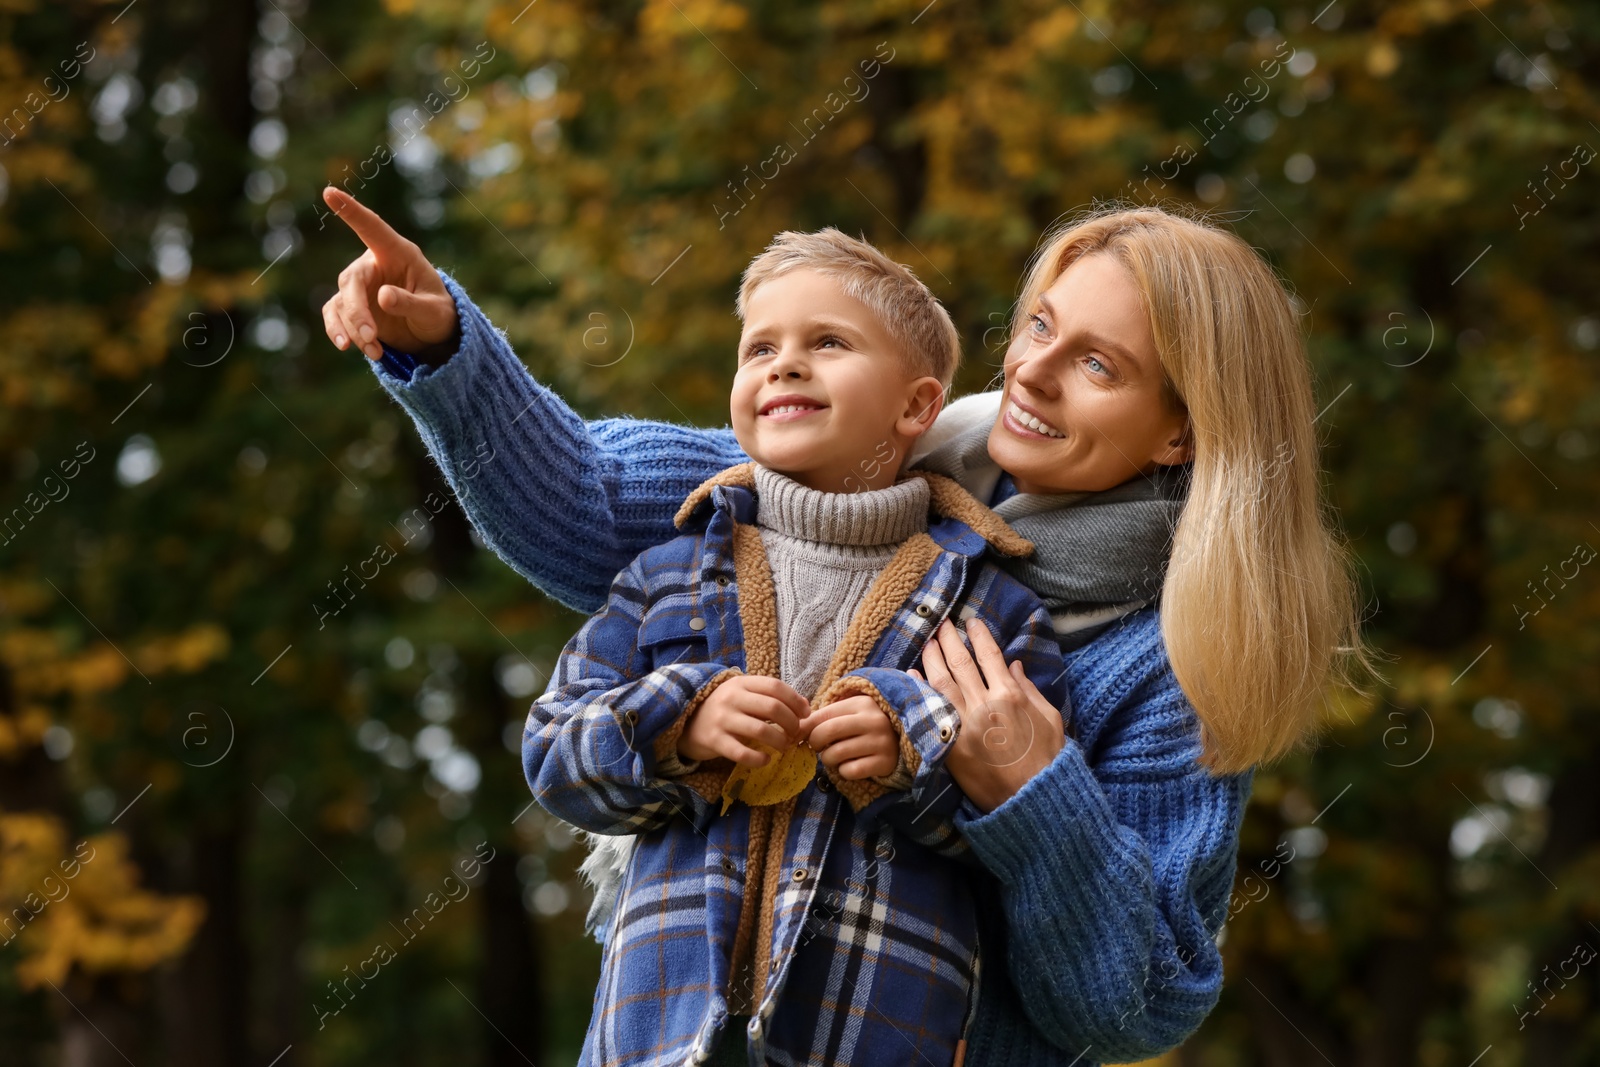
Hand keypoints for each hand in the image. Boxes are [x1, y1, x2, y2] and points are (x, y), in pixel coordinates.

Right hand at [320, 186, 459, 362]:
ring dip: (352, 328)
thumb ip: (410, 303)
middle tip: (369, 337)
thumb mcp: (433, 311)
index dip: (351, 211)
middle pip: (351, 280)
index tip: (329, 192)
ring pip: (341, 302)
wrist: (432, 334)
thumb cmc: (438, 314)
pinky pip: (335, 316)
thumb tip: (382, 296)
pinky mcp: (351, 307)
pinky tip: (351, 347)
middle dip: (357, 311)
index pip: (372, 228)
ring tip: (374, 352)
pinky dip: (341, 332)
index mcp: (398, 253)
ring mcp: (360, 287)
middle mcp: (374, 265)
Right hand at [680, 675, 809, 767]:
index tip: (805, 714)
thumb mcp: (743, 694)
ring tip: (784, 747)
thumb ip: (769, 696)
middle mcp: (732, 698)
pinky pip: (743, 753)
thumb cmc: (725, 708)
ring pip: (761, 730)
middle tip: (795, 733)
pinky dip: (759, 759)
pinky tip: (766, 760)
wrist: (687, 721)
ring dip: (780, 741)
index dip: (796, 700)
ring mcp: (722, 719)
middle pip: (773, 708)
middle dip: (792, 723)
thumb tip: (805, 706)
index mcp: (741, 683)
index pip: (775, 686)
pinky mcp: (715, 741)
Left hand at [797, 695, 898, 779]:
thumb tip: (793, 729)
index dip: (806, 728)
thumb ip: (822, 718)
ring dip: (828, 759)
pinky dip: (843, 771)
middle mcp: (873, 720)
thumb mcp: (848, 715)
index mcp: (861, 703)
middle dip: (815, 743)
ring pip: (836, 754)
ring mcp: (881, 741)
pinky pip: (850, 771)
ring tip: (833, 756)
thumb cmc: (865, 728)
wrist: (900, 744)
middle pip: (827, 732)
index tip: (802, 737)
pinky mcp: (885, 762)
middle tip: (818, 747)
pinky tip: (850, 765)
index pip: (822, 715)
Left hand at [911, 618, 1065, 813]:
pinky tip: (912, 675)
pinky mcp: (950, 746)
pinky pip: (931, 712)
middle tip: (942, 626)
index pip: (990, 655)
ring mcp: (964, 725)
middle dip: (950, 640)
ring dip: (932, 659)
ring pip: (942, 682)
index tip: (971, 623)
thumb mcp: (1050, 719)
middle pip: (961, 663)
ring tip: (928, 643)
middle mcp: (985, 705)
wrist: (1032, 800)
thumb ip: (1030, 689)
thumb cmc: (1046, 760)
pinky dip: (920, 691)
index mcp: (1011, 696)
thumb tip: (1014, 664)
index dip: (978, 635)